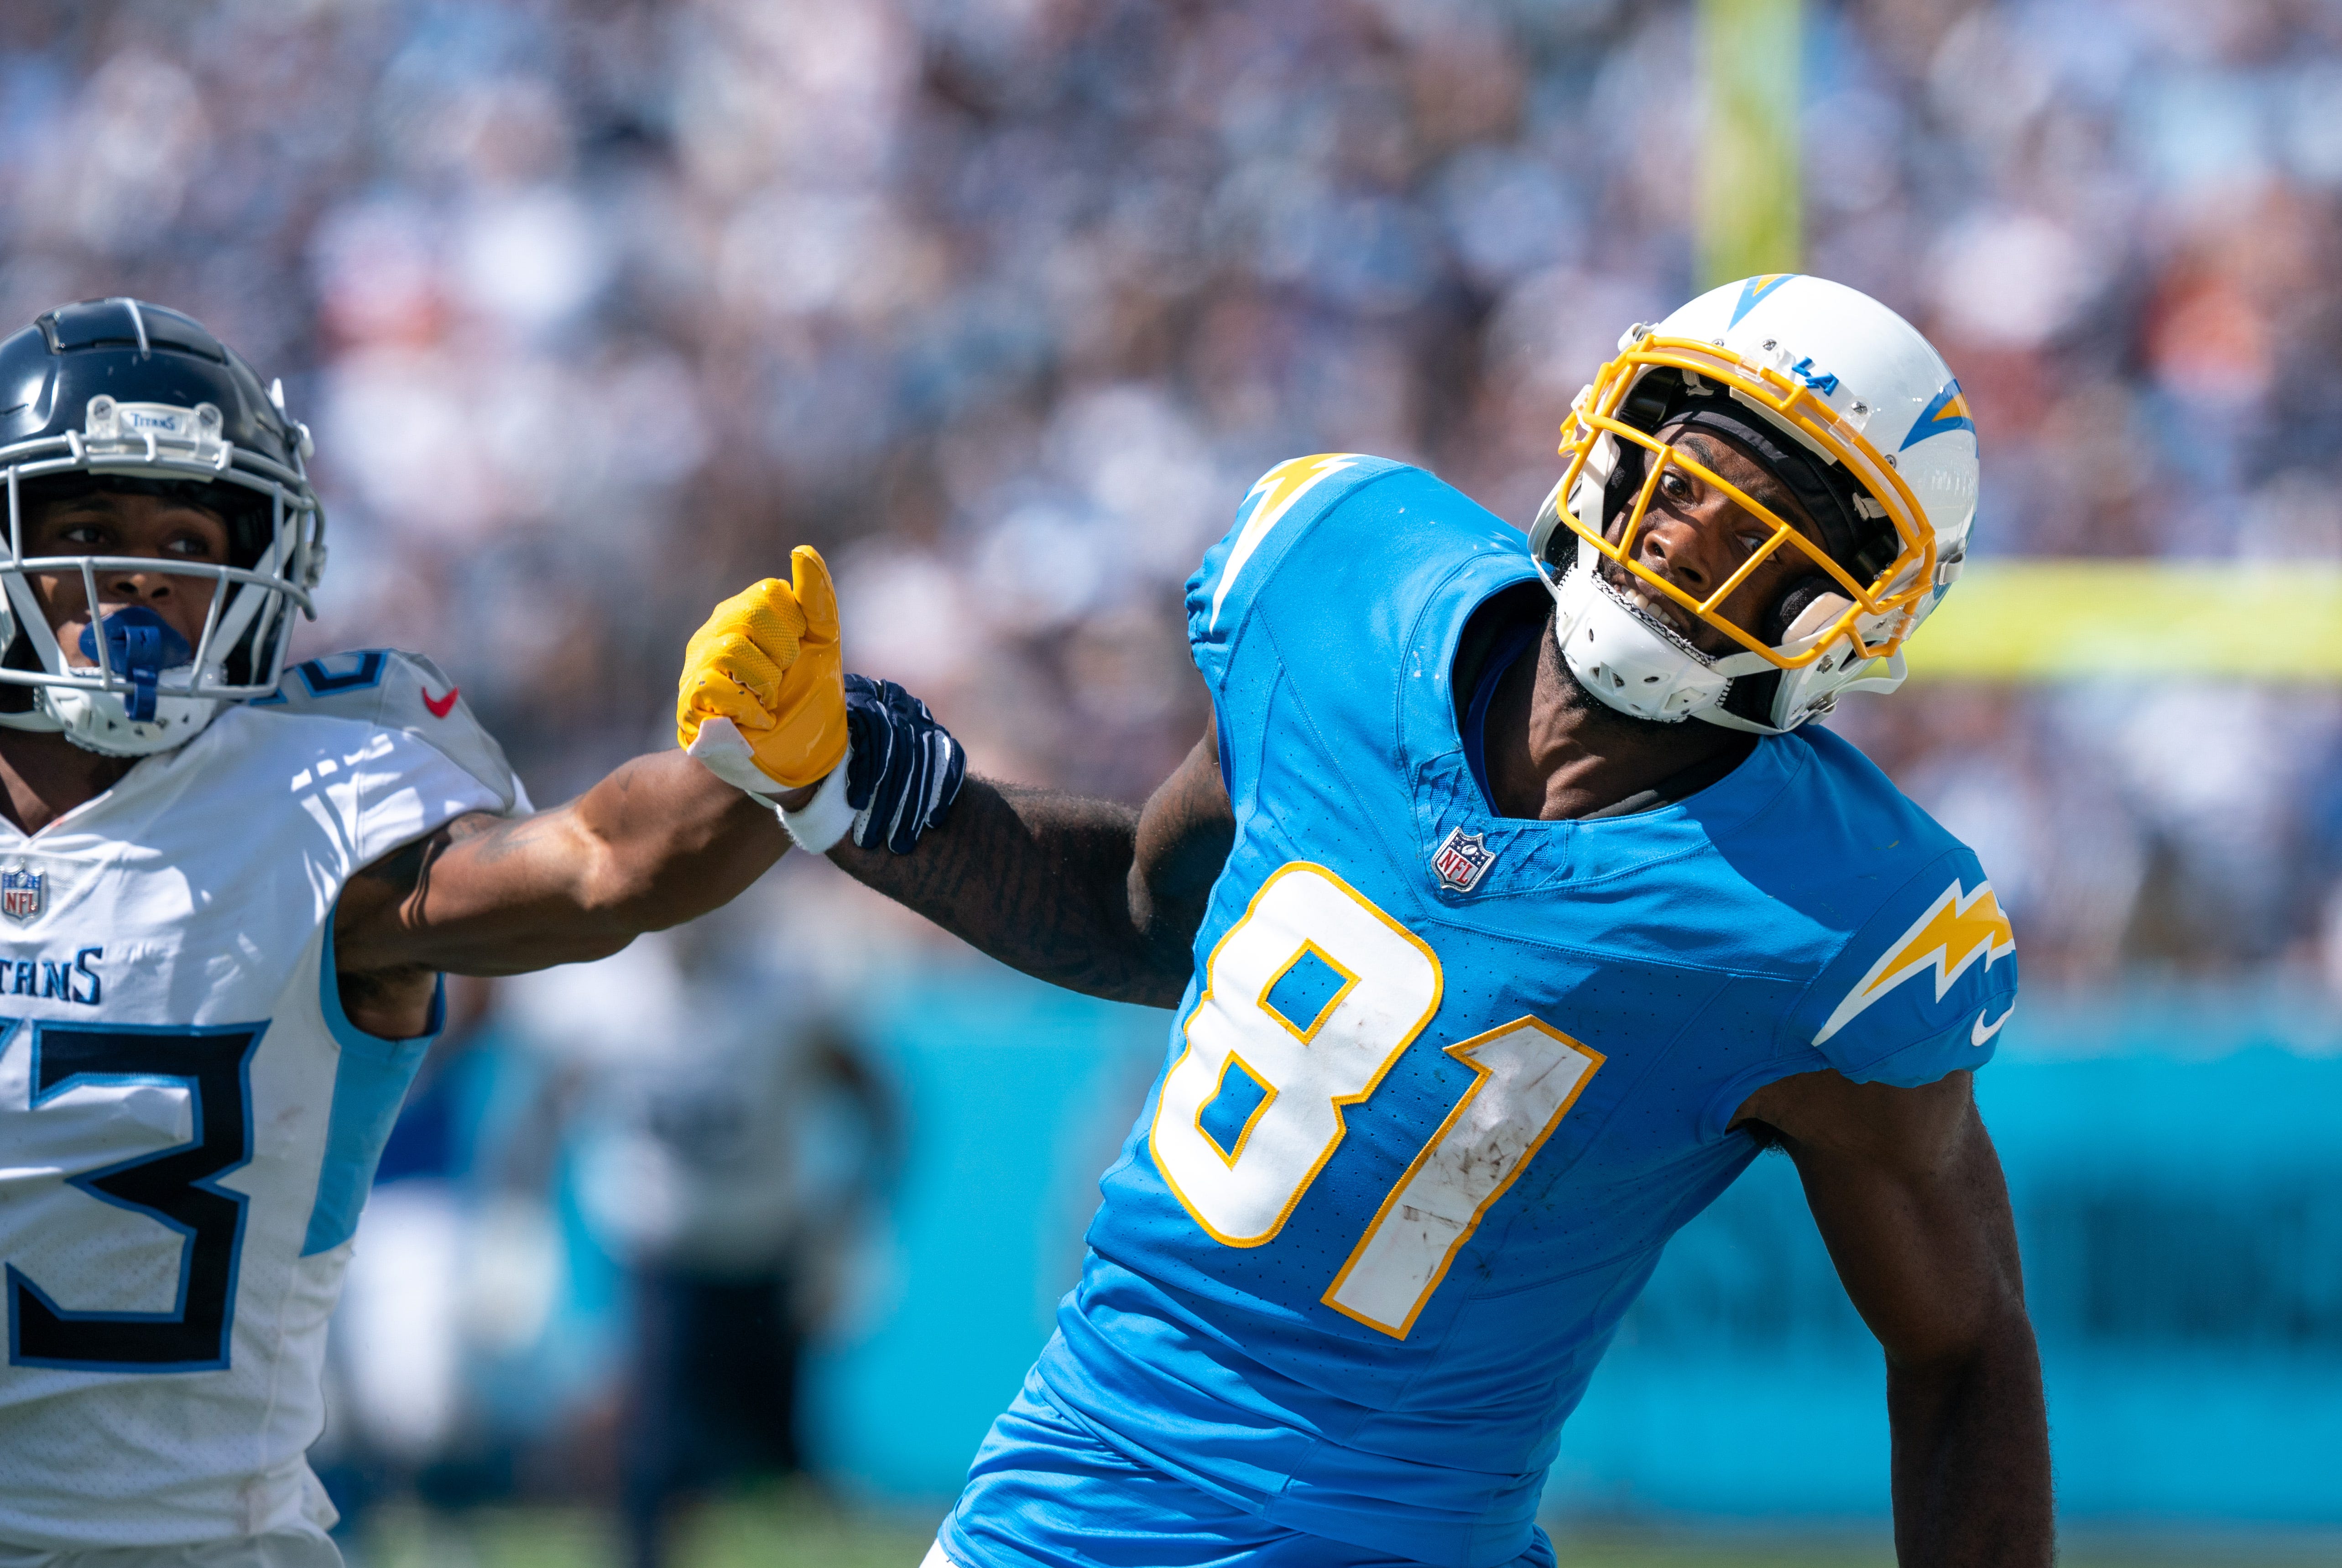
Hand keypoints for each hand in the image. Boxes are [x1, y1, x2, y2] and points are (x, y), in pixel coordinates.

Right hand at [676, 546, 847, 792]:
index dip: (796, 627)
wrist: (798, 759)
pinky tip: (759, 720)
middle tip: (783, 678)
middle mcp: (716, 632)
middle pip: (749, 614)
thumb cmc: (806, 696)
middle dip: (782, 652)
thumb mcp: (822, 643)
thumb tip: (802, 550)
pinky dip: (748, 706)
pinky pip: (713, 686)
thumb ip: (817, 599)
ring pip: (731, 649)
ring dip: (766, 681)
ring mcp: (697, 666)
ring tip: (770, 700)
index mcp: (747, 613)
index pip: (770, 593)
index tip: (798, 654)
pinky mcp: (690, 703)